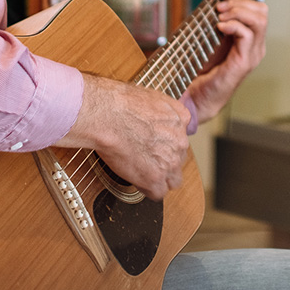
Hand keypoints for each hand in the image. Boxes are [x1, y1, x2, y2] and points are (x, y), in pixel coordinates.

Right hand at [66, 75, 191, 199]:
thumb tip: (157, 116)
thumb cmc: (121, 103)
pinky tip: (137, 181)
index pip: (181, 138)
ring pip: (173, 180)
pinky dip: (147, 189)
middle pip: (178, 159)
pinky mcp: (155, 177)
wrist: (108, 115)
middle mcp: (180, 140)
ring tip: (143, 173)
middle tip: (145, 158)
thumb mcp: (153, 96)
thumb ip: (163, 110)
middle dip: (164, 161)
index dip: (166, 144)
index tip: (155, 146)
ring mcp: (170, 161)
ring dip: (160, 179)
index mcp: (181, 118)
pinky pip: (158, 193)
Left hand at [184, 0, 267, 122]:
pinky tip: (220, 27)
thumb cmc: (201, 66)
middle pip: (262, 10)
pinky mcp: (245, 62)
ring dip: (238, 12)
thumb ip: (218, 10)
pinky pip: (248, 35)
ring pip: (259, 20)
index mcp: (251, 38)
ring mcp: (253, 54)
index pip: (256, 7)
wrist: (194, 95)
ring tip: (220, 16)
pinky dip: (234, 25)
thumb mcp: (211, 32)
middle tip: (219, 7)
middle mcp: (256, 45)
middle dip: (239, 2)